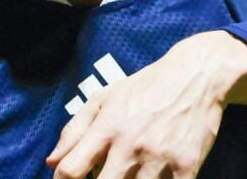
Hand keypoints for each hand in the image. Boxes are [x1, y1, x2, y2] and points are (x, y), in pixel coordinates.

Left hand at [46, 31, 246, 178]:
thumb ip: (74, 131)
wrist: (195, 77)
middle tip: (100, 177)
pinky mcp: (187, 168)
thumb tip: (51, 162)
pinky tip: (152, 177)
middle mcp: (130, 146)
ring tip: (128, 175)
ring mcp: (159, 159)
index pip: (71, 170)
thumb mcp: (104, 99)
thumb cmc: (144, 88)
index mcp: (106, 128)